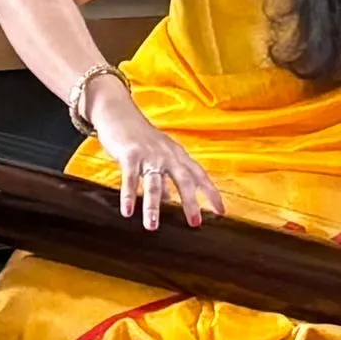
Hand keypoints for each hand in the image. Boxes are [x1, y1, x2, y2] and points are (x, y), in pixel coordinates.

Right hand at [93, 95, 221, 230]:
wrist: (119, 112)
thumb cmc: (141, 137)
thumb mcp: (159, 155)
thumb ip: (166, 176)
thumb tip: (170, 199)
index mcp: (177, 155)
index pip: (200, 175)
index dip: (211, 193)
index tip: (221, 211)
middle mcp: (167, 155)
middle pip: (183, 180)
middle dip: (190, 202)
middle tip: (195, 223)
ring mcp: (149, 155)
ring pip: (154, 183)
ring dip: (153, 206)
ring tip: (152, 226)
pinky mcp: (130, 155)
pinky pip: (130, 178)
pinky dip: (129, 195)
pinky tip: (127, 211)